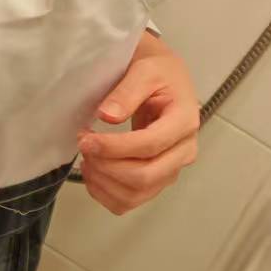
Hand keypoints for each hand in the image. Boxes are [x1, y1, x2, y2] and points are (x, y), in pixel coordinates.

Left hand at [76, 32, 199, 214]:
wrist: (165, 78)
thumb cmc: (158, 71)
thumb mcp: (144, 70)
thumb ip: (126, 92)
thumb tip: (107, 116)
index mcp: (185, 120)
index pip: (150, 145)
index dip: (115, 147)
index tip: (86, 139)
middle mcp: (184, 150)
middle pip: (146, 176)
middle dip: (108, 166)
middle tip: (84, 147)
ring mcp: (172, 168)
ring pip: (138, 193)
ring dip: (105, 182)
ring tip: (87, 159)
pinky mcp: (158, 178)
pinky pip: (132, 200)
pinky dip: (107, 194)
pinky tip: (94, 174)